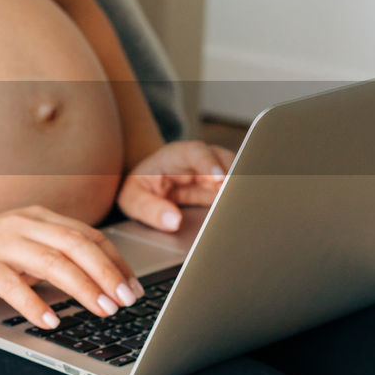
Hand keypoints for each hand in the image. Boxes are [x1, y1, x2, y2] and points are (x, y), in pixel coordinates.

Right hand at [0, 205, 145, 329]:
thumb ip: (56, 258)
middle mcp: (23, 224)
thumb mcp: (24, 250)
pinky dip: (34, 303)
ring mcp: (1, 242)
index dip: (115, 262)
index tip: (133, 288)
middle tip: (126, 300)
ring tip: (102, 309)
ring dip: (82, 287)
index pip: (88, 236)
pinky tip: (51, 320)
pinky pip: (12, 284)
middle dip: (106, 273)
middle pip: (76, 245)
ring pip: (51, 261)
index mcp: (39, 218)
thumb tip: (102, 284)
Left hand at [118, 140, 234, 231]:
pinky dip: (238, 201)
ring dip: (239, 190)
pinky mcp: (219, 189)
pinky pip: (234, 192)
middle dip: (234, 177)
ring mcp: (212, 173)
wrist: (146, 189)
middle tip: (237, 196)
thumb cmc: (140, 189)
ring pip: (236, 175)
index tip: (219, 179)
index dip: (209, 164)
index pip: (197, 153)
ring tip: (241, 207)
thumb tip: (173, 221)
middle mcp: (199, 160)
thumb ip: (149, 208)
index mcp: (176, 155)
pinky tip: (240, 213)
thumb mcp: (133, 198)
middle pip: (225, 160)